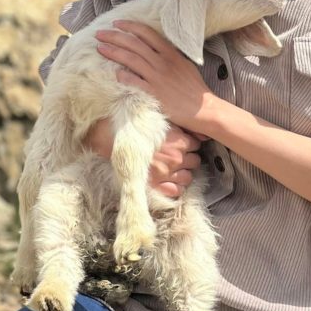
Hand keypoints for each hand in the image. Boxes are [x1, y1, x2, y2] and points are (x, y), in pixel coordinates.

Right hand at [84, 119, 203, 197]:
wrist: (112, 137)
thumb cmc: (136, 125)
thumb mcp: (160, 119)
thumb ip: (180, 126)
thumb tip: (198, 131)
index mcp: (179, 141)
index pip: (197, 145)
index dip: (191, 144)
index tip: (185, 143)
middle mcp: (175, 159)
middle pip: (195, 161)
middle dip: (189, 158)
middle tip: (179, 155)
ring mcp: (167, 174)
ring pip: (188, 177)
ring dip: (184, 172)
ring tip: (175, 167)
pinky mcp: (156, 186)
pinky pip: (176, 191)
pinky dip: (175, 186)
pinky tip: (170, 179)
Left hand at [95, 20, 215, 135]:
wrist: (204, 108)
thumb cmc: (194, 87)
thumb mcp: (184, 64)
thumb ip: (169, 55)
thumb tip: (154, 48)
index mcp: (170, 53)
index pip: (147, 34)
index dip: (130, 26)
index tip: (116, 23)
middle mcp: (162, 62)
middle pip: (134, 44)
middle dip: (114, 36)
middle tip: (99, 33)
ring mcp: (157, 78)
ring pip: (131, 60)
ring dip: (113, 52)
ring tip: (100, 48)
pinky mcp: (154, 94)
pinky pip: (134, 82)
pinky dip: (123, 76)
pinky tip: (114, 73)